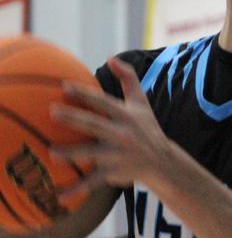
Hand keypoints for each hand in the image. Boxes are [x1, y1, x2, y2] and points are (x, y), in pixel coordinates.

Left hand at [50, 57, 173, 194]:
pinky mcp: (114, 172)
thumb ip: (128, 78)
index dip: (85, 94)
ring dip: (72, 154)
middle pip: (95, 124)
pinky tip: (58, 194)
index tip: (65, 87)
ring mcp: (118, 154)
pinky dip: (76, 189)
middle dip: (74, 119)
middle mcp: (122, 133)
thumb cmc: (146, 127)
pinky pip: (92, 182)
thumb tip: (111, 57)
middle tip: (52, 111)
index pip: (103, 102)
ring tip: (52, 152)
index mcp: (126, 115)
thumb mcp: (141, 102)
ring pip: (92, 154)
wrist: (162, 162)